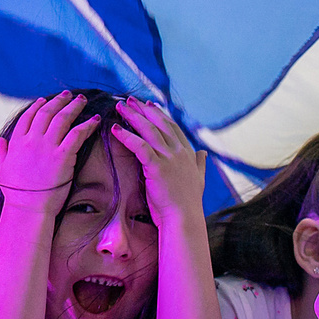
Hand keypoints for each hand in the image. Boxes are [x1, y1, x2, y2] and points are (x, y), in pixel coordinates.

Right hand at [0, 93, 95, 213]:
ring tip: (82, 100)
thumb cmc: (16, 193)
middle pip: (46, 113)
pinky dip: (87, 124)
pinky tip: (95, 119)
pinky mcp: (63, 156)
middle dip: (58, 101)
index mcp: (17, 143)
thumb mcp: (2, 170)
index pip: (28, 117)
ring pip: (62, 119)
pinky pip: (77, 134)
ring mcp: (47, 147)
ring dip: (74, 106)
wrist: (28, 208)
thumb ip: (1, 152)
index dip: (37, 106)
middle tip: (68, 95)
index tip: (44, 100)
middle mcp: (31, 141)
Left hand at [109, 98, 206, 222]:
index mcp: (188, 154)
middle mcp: (179, 152)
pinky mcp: (157, 167)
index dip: (160, 114)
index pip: (172, 127)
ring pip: (148, 131)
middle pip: (159, 124)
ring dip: (133, 117)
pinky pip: (140, 146)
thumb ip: (200, 164)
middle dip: (143, 110)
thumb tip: (204, 153)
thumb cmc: (188, 203)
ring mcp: (169, 158)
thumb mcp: (199, 179)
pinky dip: (127, 136)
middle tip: (130, 100)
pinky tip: (115, 129)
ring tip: (120, 107)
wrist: (184, 218)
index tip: (149, 104)